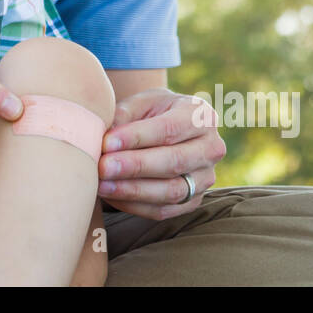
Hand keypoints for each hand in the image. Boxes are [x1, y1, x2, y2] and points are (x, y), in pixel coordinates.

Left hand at [96, 88, 224, 220]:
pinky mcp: (193, 201)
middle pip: (174, 162)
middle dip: (135, 166)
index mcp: (200, 116)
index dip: (137, 137)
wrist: (168, 127)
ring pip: (171, 191)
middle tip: (102, 167)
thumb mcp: (140, 102)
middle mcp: (211, 148)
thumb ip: (124, 115)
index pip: (169, 129)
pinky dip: (135, 205)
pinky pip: (163, 210)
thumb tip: (103, 138)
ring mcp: (205, 178)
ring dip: (133, 190)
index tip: (107, 142)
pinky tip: (111, 196)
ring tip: (102, 185)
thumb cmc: (151, 112)